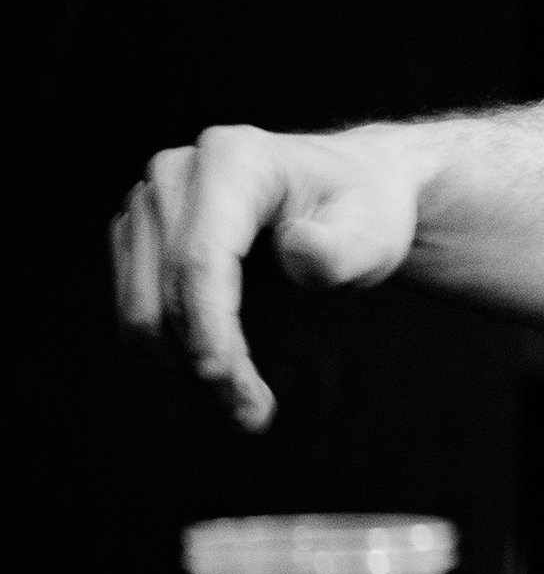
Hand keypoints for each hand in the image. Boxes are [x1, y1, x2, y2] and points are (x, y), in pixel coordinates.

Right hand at [110, 125, 425, 433]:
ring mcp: (149, 200)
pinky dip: (173, 351)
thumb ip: (342, 251)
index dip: (206, 324)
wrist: (351, 193)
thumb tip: (297, 250)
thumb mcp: (377, 233)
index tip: (224, 380)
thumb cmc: (368, 212)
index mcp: (235, 159)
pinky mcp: (140, 234)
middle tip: (253, 414)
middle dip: (204, 360)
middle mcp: (177, 172)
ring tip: (246, 403)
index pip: (202, 258)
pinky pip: (137, 309)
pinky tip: (223, 374)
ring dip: (185, 365)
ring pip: (141, 308)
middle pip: (167, 288)